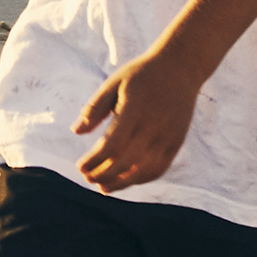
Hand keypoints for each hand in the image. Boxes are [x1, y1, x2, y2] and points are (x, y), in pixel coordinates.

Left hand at [75, 54, 205, 187]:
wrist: (181, 67)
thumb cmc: (142, 75)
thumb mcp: (114, 83)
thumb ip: (95, 108)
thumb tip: (75, 131)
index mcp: (135, 109)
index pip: (112, 145)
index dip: (94, 160)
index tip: (80, 167)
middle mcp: (154, 125)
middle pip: (126, 162)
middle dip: (103, 175)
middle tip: (87, 178)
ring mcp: (168, 136)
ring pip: (143, 171)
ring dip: (122, 183)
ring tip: (103, 188)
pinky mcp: (177, 142)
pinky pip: (159, 168)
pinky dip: (141, 179)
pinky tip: (126, 180)